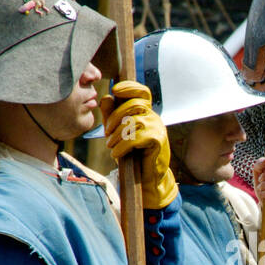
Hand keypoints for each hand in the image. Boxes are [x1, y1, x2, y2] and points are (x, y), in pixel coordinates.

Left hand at [101, 80, 175, 208]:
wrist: (147, 178)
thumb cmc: (133, 154)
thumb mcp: (118, 133)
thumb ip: (112, 116)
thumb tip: (107, 97)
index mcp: (146, 112)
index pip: (142, 92)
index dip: (130, 87)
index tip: (115, 90)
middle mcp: (154, 117)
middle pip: (134, 105)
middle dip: (115, 117)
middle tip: (106, 132)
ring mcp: (157, 128)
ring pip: (134, 121)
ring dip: (117, 134)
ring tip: (111, 146)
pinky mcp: (157, 141)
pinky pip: (136, 138)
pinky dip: (122, 146)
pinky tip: (116, 154)